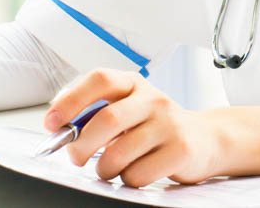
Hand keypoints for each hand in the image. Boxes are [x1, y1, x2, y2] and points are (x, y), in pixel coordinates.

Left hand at [45, 68, 221, 186]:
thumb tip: (60, 128)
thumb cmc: (157, 127)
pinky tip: (140, 170)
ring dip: (105, 169)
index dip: (71, 100)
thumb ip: (98, 113)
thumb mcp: (130, 109)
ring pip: (118, 154)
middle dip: (81, 146)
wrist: (207, 138)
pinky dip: (129, 179)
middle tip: (76, 158)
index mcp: (135, 85)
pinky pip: (138, 174)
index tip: (53, 123)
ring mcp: (170, 124)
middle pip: (107, 119)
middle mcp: (154, 100)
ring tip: (112, 167)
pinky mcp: (181, 150)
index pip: (101, 80)